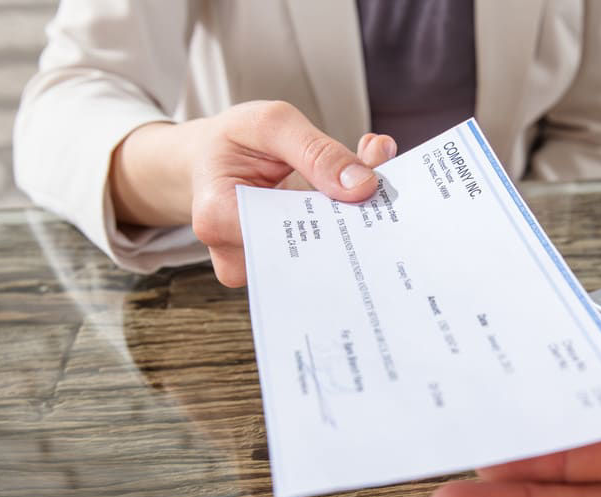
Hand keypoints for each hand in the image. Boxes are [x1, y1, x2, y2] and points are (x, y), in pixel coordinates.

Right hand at [110, 101, 396, 285]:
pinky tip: (362, 190)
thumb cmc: (234, 140)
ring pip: (325, 255)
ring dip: (355, 218)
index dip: (334, 214)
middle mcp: (239, 253)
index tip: (370, 190)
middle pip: (311, 251)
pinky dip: (348, 221)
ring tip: (375, 178)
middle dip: (352, 217)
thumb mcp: (271, 124)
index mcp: (218, 216)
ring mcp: (264, 266)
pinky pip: (327, 252)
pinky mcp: (286, 267)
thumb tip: (363, 186)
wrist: (214, 158)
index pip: (286, 230)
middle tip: (386, 186)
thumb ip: (316, 151)